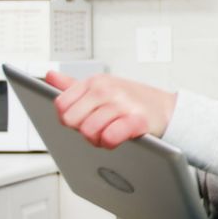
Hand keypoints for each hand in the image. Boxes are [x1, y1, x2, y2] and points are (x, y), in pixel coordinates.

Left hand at [45, 71, 175, 149]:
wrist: (167, 109)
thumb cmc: (133, 100)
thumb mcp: (103, 87)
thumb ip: (74, 85)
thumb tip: (50, 76)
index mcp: (95, 81)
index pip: (61, 104)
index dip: (68, 118)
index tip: (82, 119)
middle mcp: (106, 89)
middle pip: (72, 120)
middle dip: (81, 130)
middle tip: (97, 129)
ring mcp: (121, 103)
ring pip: (89, 131)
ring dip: (97, 140)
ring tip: (108, 135)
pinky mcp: (136, 119)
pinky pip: (110, 137)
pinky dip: (110, 142)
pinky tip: (117, 138)